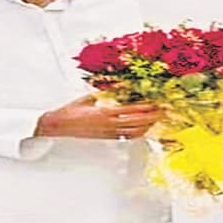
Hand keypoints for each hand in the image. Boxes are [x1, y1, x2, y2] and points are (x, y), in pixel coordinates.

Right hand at [34, 95, 163, 139]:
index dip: (146, 107)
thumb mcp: (89, 97)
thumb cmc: (72, 111)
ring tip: (156, 120)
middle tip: (163, 112)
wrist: (59, 126)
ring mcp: (109, 133)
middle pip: (137, 122)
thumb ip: (105, 92)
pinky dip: (138, 133)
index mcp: (105, 112)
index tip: (156, 103)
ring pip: (134, 132)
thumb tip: (120, 85)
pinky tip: (143, 129)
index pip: (131, 110)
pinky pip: (126, 136)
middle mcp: (109, 124)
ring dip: (147, 126)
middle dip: (152, 117)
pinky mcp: (107, 138)